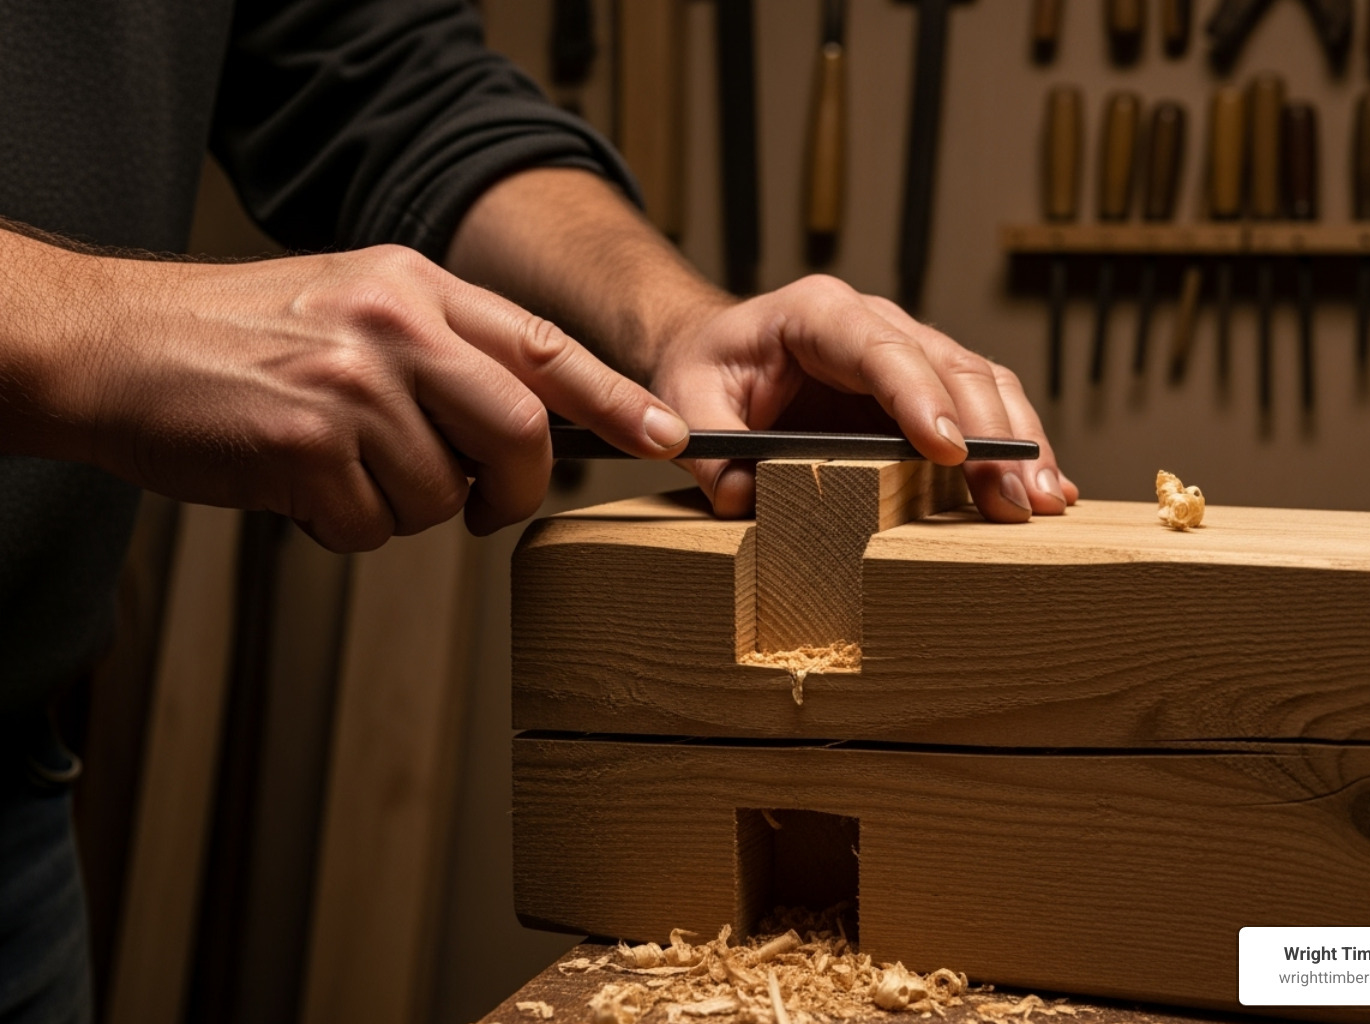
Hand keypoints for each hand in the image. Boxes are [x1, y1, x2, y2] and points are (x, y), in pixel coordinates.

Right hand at [44, 245, 689, 549]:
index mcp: (416, 286)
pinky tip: (299, 486)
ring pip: (442, 496)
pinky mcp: (305, 444)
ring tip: (340, 468)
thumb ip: (444, 353)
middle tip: (486, 507)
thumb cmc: (241, 339)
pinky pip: (372, 526)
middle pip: (520, 433)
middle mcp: (394, 325)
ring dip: (401, 507)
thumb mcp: (356, 307)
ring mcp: (351, 382)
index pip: (546, 347)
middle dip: (515, 492)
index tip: (666, 439)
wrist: (117, 345)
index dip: (615, 402)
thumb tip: (530, 430)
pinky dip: (342, 526)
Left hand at [647, 275, 1077, 521]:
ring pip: (983, 384)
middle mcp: (875, 322)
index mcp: (818, 314)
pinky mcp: (924, 386)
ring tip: (1039, 501)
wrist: (717, 350)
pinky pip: (984, 405)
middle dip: (988, 435)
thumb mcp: (689, 403)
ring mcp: (908, 350)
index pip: (882, 350)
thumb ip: (714, 452)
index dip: (921, 399)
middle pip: (950, 368)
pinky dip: (1015, 445)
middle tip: (1011, 497)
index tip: (949, 451)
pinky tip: (1043, 485)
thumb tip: (749, 500)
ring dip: (1018, 443)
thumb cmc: (706, 369)